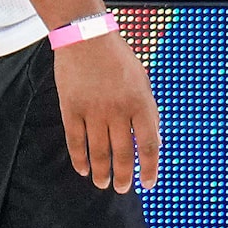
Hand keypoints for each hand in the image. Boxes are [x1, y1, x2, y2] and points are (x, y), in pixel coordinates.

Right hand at [54, 29, 159, 193]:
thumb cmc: (118, 59)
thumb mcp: (143, 83)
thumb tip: (155, 143)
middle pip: (123, 154)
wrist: (86, 38)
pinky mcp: (71, 108)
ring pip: (98, 151)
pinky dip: (78, 157)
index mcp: (141, 104)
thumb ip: (149, 113)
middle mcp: (118, 111)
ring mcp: (93, 110)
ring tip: (102, 183)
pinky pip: (75, 140)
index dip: (150, 169)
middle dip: (123, 176)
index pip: (149, 146)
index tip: (148, 184)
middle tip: (121, 189)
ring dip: (102, 172)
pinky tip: (82, 168)